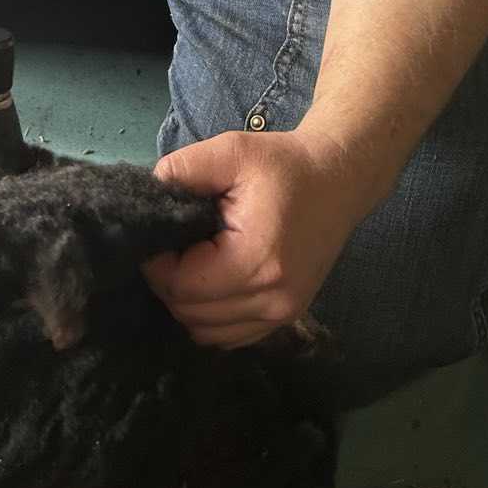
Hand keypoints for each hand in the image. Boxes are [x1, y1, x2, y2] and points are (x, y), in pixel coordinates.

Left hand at [143, 126, 367, 349]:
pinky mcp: (287, 317)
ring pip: (207, 333)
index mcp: (255, 260)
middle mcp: (272, 299)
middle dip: (168, 284)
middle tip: (170, 247)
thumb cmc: (284, 164)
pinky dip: (211, 317)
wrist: (338, 180)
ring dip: (187, 304)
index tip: (155, 236)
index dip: (155, 264)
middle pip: (190, 314)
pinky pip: (230, 336)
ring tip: (190, 263)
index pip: (180, 287)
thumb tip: (149, 193)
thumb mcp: (232, 150)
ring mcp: (283, 314)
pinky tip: (210, 282)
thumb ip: (184, 169)